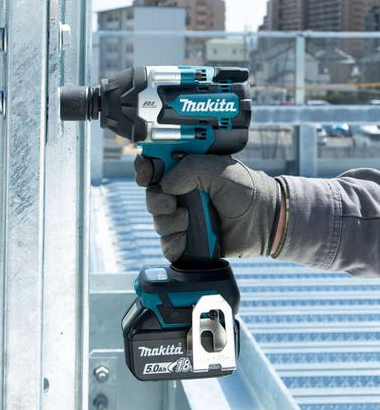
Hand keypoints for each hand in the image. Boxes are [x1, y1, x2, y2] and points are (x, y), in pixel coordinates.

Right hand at [134, 154, 283, 261]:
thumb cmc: (247, 190)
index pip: (154, 165)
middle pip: (151, 195)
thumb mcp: (219, 168)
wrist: (265, 221)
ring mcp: (183, 216)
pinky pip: (166, 244)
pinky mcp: (188, 240)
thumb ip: (189, 169)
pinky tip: (187, 239)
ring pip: (157, 221)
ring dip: (169, 223)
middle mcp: (181, 192)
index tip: (146, 175)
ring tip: (188, 221)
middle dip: (157, 201)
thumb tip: (165, 185)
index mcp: (186, 170)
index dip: (144, 169)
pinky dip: (173, 243)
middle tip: (173, 204)